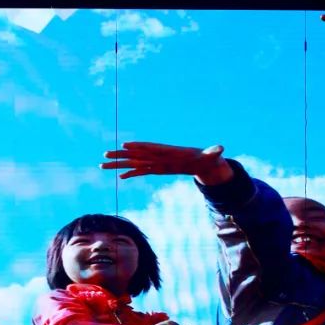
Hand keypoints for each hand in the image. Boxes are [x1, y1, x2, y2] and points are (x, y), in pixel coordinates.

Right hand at [102, 141, 233, 185]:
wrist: (203, 161)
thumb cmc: (206, 158)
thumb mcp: (210, 156)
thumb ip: (213, 152)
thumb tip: (221, 149)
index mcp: (168, 151)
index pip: (151, 148)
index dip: (139, 147)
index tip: (125, 146)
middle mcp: (158, 155)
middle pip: (136, 154)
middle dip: (120, 155)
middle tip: (104, 155)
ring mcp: (155, 162)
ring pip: (134, 163)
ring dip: (119, 165)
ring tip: (103, 165)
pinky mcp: (156, 169)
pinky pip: (140, 171)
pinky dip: (131, 174)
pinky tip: (120, 178)